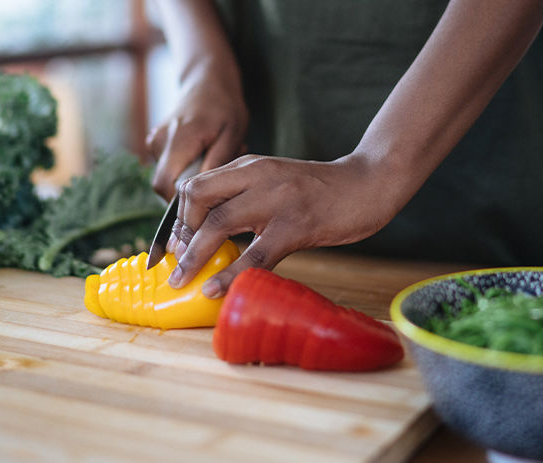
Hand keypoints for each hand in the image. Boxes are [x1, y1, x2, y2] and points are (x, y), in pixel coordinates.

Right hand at [146, 72, 247, 199]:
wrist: (207, 81)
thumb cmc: (224, 107)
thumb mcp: (232, 134)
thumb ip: (216, 163)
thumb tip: (203, 193)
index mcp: (179, 139)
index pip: (165, 186)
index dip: (182, 202)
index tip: (208, 199)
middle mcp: (159, 141)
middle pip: (163, 186)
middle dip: (189, 191)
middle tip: (216, 175)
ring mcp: (154, 142)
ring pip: (167, 178)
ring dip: (189, 177)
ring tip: (213, 158)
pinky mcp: (154, 144)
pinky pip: (168, 168)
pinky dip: (185, 168)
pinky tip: (203, 153)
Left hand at [165, 153, 409, 297]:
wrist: (366, 183)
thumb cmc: (318, 190)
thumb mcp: (274, 181)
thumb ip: (245, 196)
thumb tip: (212, 232)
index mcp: (248, 166)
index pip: (195, 186)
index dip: (178, 218)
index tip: (176, 245)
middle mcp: (256, 175)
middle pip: (197, 199)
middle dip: (180, 235)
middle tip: (178, 265)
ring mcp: (276, 199)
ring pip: (218, 224)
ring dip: (194, 257)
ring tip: (182, 281)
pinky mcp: (296, 224)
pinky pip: (255, 254)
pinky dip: (231, 274)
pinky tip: (216, 290)